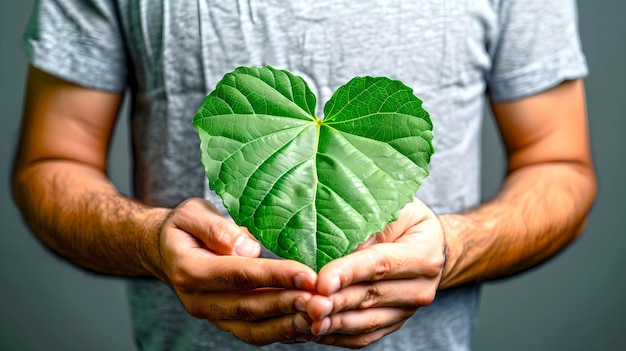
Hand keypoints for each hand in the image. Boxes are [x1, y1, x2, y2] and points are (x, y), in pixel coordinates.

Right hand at [155, 198, 317, 344]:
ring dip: (290, 324)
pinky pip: (256, 332)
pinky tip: (309, 324)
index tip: (309, 276)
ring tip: (321, 316)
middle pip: (250, 307)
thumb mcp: (191, 214)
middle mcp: (199, 300)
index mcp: (191, 270)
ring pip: (254, 328)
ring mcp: (212, 315)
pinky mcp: (225, 322)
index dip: (276, 276)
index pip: (241, 275)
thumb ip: (217, 229)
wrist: (165, 251)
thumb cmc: (183, 228)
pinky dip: (283, 332)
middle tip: (324, 302)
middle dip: (290, 305)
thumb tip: (246, 247)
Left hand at [305, 198, 444, 347]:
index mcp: (424, 253)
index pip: (380, 265)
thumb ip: (369, 224)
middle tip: (308, 305)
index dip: (349, 273)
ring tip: (306, 321)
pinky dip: (338, 336)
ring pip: (366, 321)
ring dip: (333, 323)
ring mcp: (408, 309)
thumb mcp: (394, 209)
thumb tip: (334, 242)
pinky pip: (365, 336)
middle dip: (335, 303)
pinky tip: (314, 331)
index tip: (322, 282)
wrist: (428, 245)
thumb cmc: (405, 219)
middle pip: (370, 296)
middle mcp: (420, 287)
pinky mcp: (394, 323)